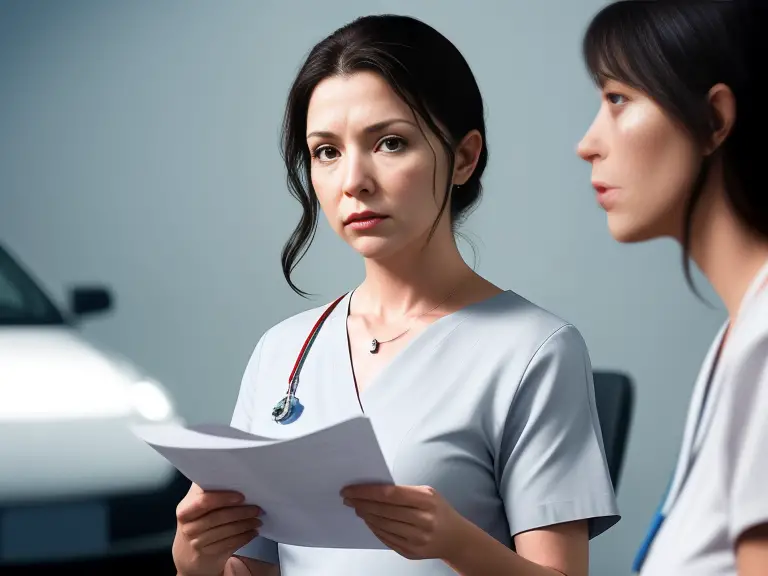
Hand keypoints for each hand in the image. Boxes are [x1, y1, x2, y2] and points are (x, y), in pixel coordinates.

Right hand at [172, 483, 262, 575]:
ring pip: (227, 531)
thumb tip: (232, 475)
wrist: (187, 553)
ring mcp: (197, 542)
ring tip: (258, 520)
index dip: (224, 498)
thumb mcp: (196, 505)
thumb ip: (208, 491)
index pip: (204, 501)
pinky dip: (244, 537)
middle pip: (219, 517)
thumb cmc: (197, 520)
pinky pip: (230, 544)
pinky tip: (253, 532)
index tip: (242, 496)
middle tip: (258, 508)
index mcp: (185, 509)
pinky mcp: (208, 554)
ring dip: (246, 525)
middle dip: (242, 512)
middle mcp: (188, 527)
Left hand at [341, 484, 466, 560]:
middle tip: (348, 498)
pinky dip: (374, 529)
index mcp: (426, 500)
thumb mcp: (428, 493)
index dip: (366, 492)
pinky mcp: (412, 552)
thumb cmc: (438, 510)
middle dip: (362, 503)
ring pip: (383, 526)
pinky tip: (368, 520)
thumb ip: (404, 492)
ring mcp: (418, 538)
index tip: (350, 489)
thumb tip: (372, 490)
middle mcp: (423, 520)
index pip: (389, 494)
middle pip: (383, 511)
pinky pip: (386, 539)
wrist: (456, 538)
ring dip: (366, 516)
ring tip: (357, 508)